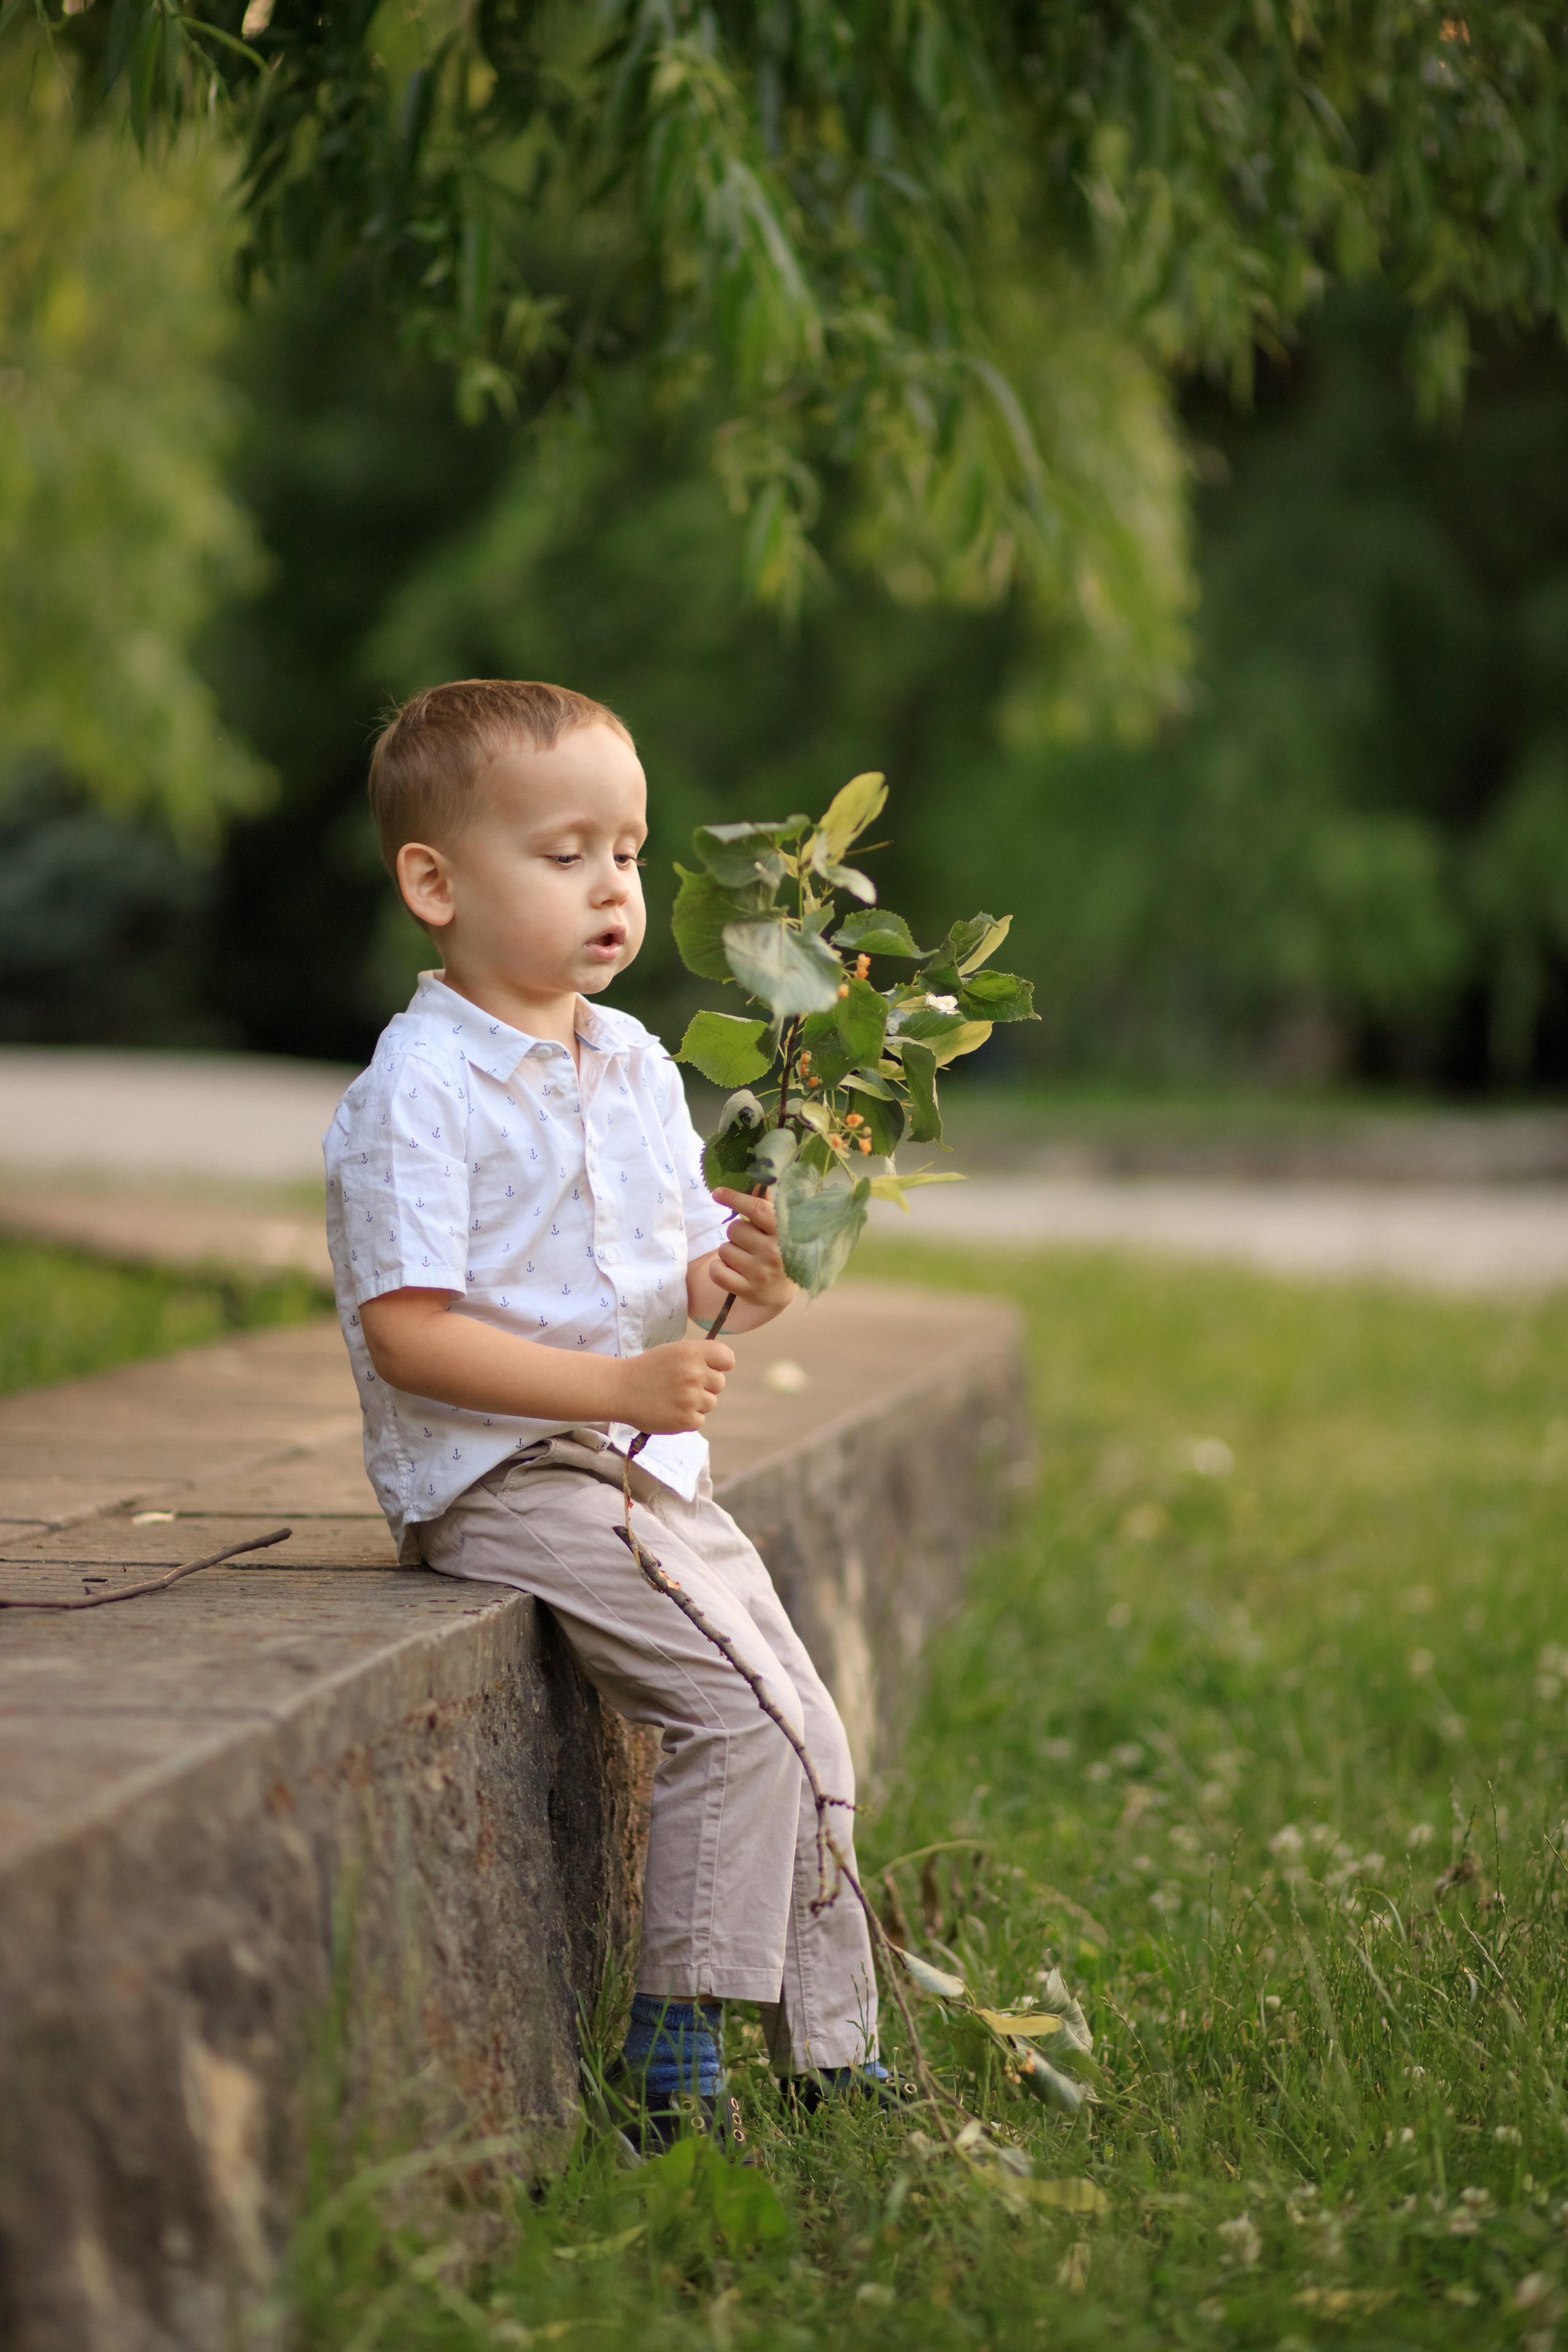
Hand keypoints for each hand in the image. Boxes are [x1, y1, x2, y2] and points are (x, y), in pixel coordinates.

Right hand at [617, 1337, 734, 1432]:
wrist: (620, 1390)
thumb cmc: (649, 1369)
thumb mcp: (674, 1351)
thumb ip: (699, 1356)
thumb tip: (726, 1365)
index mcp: (692, 1353)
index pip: (727, 1358)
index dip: (719, 1365)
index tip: (709, 1368)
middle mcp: (694, 1374)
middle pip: (719, 1383)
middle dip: (705, 1385)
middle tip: (680, 1385)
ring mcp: (691, 1399)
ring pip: (710, 1403)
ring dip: (695, 1403)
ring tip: (672, 1397)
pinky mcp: (686, 1420)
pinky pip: (699, 1420)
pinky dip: (687, 1418)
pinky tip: (669, 1410)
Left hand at [709, 1187, 795, 1313]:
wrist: (787, 1291)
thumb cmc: (782, 1252)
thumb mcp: (782, 1230)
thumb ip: (768, 1207)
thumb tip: (755, 1184)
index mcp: (785, 1232)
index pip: (756, 1209)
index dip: (735, 1198)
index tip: (718, 1193)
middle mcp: (774, 1251)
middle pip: (734, 1229)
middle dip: (736, 1234)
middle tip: (750, 1243)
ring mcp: (761, 1272)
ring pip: (724, 1250)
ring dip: (729, 1252)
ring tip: (746, 1259)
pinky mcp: (748, 1290)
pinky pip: (717, 1272)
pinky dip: (718, 1269)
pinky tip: (732, 1270)